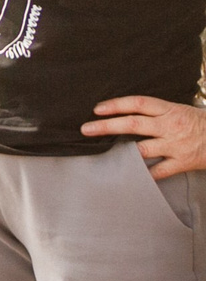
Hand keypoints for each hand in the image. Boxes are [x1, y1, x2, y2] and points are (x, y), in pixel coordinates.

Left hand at [84, 96, 205, 178]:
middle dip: (106, 126)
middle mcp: (169, 126)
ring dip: (121, 152)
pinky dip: (144, 174)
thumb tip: (129, 112)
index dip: (116, 105)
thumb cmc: (201, 123)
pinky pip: (159, 171)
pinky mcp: (183, 162)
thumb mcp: (181, 109)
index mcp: (169, 110)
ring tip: (103, 153)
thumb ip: (158, 112)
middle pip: (133, 124)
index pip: (138, 103)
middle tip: (86, 129)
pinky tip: (130, 177)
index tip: (97, 109)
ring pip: (142, 149)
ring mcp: (175, 145)